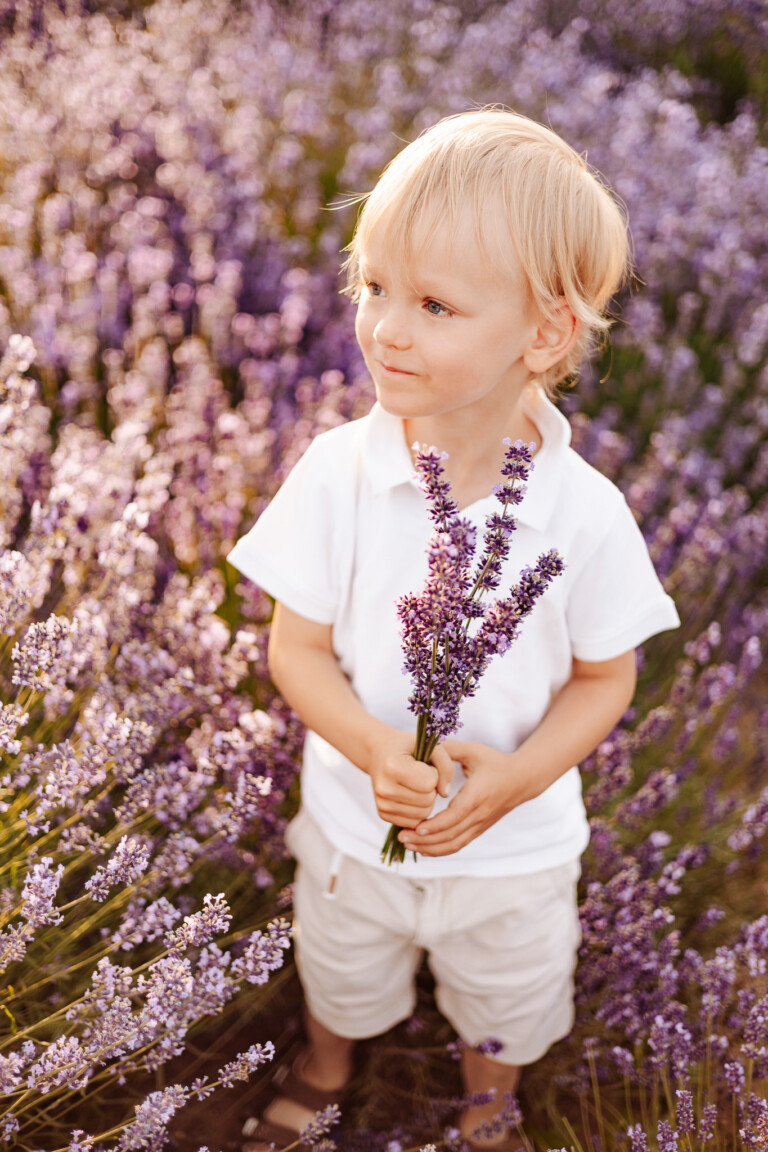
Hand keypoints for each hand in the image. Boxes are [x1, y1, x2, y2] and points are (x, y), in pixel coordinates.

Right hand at [368, 729, 454, 827]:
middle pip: (428, 800)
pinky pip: (414, 822)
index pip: (429, 783)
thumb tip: (445, 794)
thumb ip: (445, 766)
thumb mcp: (429, 746)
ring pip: (423, 814)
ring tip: (415, 784)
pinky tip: (410, 795)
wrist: (378, 754)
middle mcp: (384, 788)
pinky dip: (418, 810)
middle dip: (431, 788)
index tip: (424, 764)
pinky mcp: (383, 814)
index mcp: (392, 766)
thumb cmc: (407, 748)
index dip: (434, 773)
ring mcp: (382, 804)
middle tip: (420, 774)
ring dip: (426, 800)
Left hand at [398, 740, 533, 855]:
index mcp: (478, 794)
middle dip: (425, 840)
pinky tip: (422, 849)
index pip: (456, 815)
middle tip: (401, 837)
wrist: (522, 780)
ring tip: (407, 844)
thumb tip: (426, 749)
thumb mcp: (473, 750)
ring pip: (454, 844)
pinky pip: (459, 844)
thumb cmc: (495, 763)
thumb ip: (450, 749)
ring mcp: (480, 824)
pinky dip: (440, 850)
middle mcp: (480, 814)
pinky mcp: (478, 829)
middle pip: (451, 835)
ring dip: (430, 848)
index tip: (417, 827)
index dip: (436, 825)